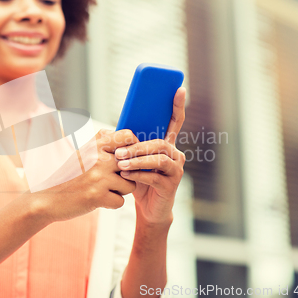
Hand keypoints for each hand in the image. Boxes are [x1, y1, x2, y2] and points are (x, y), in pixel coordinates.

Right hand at [31, 129, 138, 222]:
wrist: (45, 198)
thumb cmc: (68, 176)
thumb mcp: (82, 153)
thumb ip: (101, 142)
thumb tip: (122, 134)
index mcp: (95, 146)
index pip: (127, 136)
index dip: (134, 147)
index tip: (129, 157)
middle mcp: (98, 159)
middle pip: (133, 163)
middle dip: (127, 174)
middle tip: (114, 179)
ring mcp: (98, 178)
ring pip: (130, 185)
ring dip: (120, 191)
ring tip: (104, 190)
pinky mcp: (97, 196)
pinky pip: (120, 201)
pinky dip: (111, 204)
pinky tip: (98, 201)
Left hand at [115, 87, 185, 224]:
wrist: (147, 208)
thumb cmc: (139, 180)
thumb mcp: (133, 160)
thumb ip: (131, 145)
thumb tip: (118, 129)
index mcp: (167, 145)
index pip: (175, 122)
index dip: (178, 106)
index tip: (179, 89)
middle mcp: (176, 155)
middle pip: (159, 143)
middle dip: (137, 146)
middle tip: (118, 152)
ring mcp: (176, 170)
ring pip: (158, 159)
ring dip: (137, 160)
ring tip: (120, 164)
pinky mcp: (172, 185)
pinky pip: (155, 176)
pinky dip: (139, 175)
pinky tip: (126, 176)